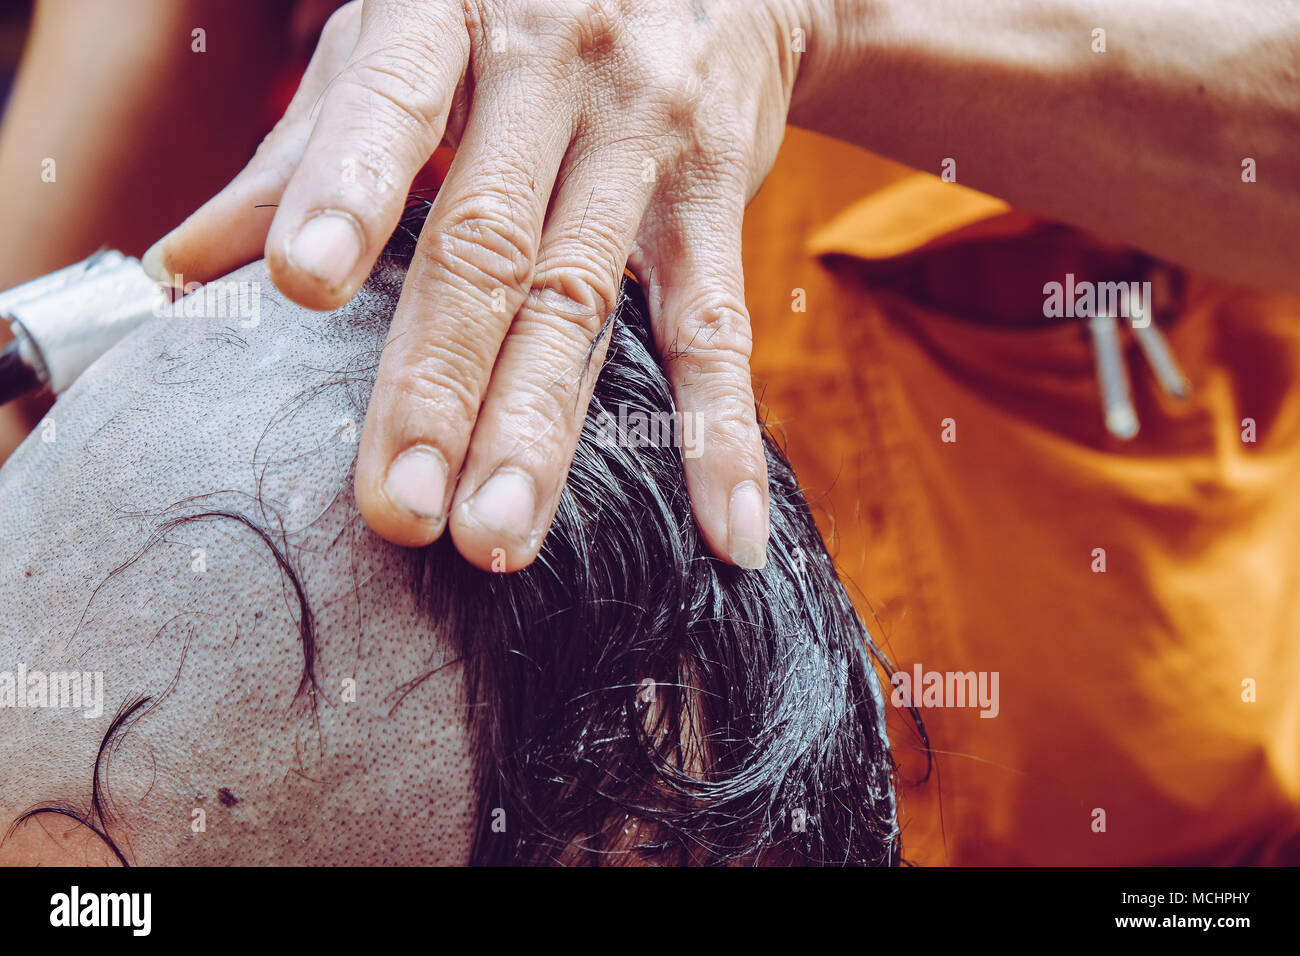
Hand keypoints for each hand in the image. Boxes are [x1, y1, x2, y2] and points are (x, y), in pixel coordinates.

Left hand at [143, 0, 815, 570]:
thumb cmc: (519, 4)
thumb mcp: (404, 32)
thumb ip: (306, 145)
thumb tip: (189, 262)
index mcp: (450, 13)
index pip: (394, 103)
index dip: (349, 192)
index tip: (300, 285)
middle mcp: (556, 72)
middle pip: (493, 244)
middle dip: (440, 382)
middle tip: (400, 507)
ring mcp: (647, 138)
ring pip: (586, 301)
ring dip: (542, 430)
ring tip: (496, 538)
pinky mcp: (718, 199)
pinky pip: (718, 326)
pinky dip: (719, 433)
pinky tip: (725, 529)